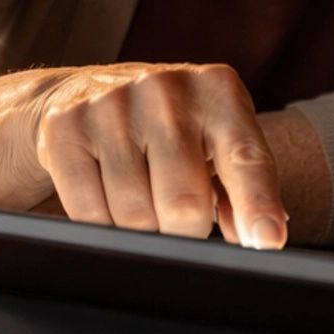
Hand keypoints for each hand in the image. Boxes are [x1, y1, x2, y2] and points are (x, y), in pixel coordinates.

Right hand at [30, 63, 286, 248]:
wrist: (82, 93)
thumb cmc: (168, 126)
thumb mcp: (213, 142)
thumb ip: (240, 189)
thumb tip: (256, 237)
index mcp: (218, 91)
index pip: (246, 158)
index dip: (258, 205)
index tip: (268, 243)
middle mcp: (166, 90)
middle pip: (185, 203)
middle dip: (187, 235)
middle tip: (182, 229)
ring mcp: (112, 105)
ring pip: (135, 216)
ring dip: (143, 233)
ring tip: (143, 206)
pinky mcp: (65, 128)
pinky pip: (90, 213)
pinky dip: (103, 226)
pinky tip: (108, 203)